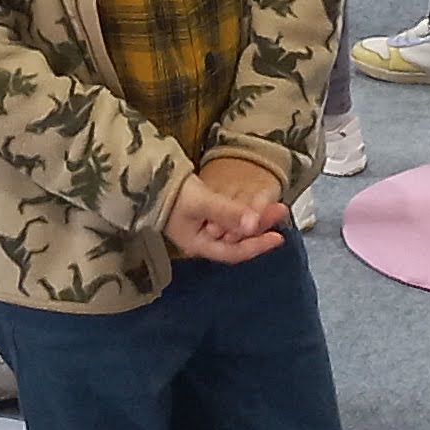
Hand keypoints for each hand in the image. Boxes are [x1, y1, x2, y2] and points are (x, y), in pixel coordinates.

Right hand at [167, 164, 285, 261]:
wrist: (148, 177)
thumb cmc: (170, 194)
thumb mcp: (201, 203)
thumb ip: (227, 213)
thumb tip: (254, 224)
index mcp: (200, 245)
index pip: (235, 252)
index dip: (257, 246)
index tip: (278, 237)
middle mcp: (204, 240)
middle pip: (238, 239)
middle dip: (260, 226)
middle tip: (280, 210)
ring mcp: (204, 227)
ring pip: (235, 228)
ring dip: (254, 218)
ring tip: (273, 206)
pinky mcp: (206, 213)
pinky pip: (230, 217)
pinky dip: (243, 212)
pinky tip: (255, 204)